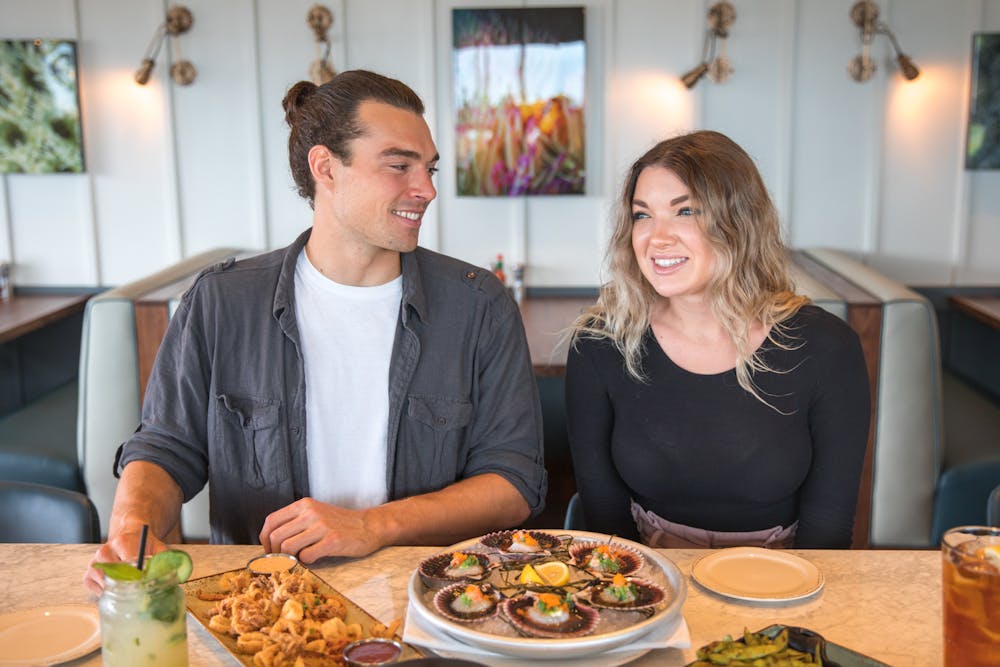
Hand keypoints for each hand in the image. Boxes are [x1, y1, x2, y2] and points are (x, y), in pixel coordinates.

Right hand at [83, 526, 168, 593]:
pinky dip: (105, 593)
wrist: (129, 536)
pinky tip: (117, 590)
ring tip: (128, 590)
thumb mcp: (158, 548)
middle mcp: (105, 551)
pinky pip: (94, 589)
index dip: (138, 579)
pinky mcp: (88, 574)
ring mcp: (94, 563)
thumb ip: (165, 561)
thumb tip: (175, 577)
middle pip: (113, 577)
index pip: (127, 566)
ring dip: (116, 591)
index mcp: (122, 542)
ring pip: (102, 584)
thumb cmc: (145, 545)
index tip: (145, 586)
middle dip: (126, 587)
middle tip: (137, 593)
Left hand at [259, 498, 383, 562]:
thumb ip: (295, 523)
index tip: (270, 551)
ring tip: (299, 560)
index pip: (271, 522)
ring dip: (290, 559)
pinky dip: (306, 562)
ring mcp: (322, 526)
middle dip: (274, 554)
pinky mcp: (332, 540)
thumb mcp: (316, 514)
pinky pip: (306, 556)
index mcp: (304, 505)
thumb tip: (270, 543)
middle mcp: (310, 512)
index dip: (265, 540)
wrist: (370, 526)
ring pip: (287, 547)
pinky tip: (315, 558)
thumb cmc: (340, 524)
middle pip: (276, 537)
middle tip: (282, 561)